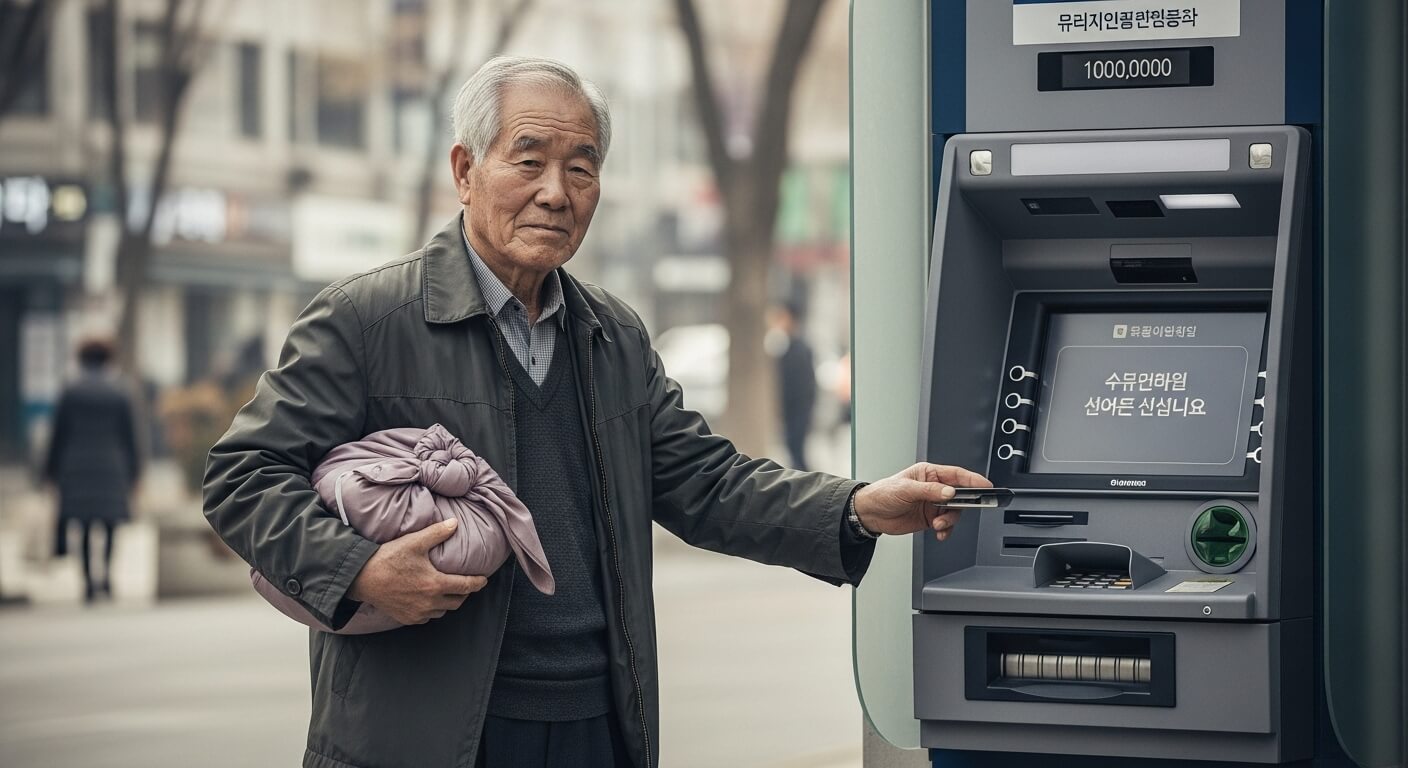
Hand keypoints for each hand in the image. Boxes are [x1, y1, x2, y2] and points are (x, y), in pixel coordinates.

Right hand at [347, 518, 487, 624]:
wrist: (362, 578)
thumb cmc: (388, 559)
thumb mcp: (414, 542)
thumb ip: (437, 533)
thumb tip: (454, 523)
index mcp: (435, 584)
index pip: (466, 586)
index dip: (477, 583)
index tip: (483, 580)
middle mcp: (429, 603)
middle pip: (457, 602)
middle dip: (464, 593)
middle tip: (465, 585)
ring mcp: (418, 613)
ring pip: (442, 611)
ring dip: (448, 602)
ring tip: (447, 591)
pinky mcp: (407, 618)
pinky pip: (427, 617)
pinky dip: (432, 610)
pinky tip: (428, 601)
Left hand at [853, 463, 991, 541]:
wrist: (870, 514)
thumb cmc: (883, 493)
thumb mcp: (906, 489)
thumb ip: (929, 491)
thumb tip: (949, 492)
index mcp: (929, 474)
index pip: (956, 475)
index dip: (973, 480)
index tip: (986, 485)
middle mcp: (934, 488)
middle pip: (960, 495)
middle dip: (962, 505)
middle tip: (959, 511)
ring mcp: (933, 504)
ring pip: (954, 512)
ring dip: (949, 520)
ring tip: (938, 525)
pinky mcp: (930, 518)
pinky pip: (946, 524)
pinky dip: (946, 530)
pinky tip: (939, 533)